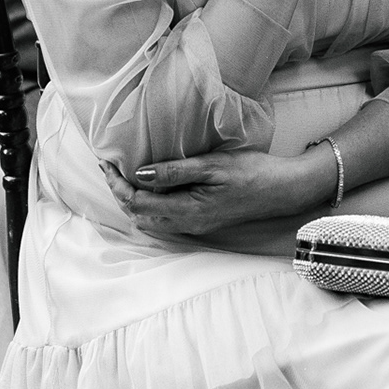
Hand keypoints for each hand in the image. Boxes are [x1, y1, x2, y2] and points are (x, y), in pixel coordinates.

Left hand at [106, 151, 317, 238]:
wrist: (282, 190)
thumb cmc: (250, 173)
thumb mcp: (211, 165)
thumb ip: (174, 171)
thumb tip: (139, 173)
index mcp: (186, 210)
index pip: (136, 202)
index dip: (116, 184)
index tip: (106, 162)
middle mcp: (186, 224)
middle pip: (137, 214)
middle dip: (119, 192)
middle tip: (110, 166)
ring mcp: (194, 226)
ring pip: (149, 219)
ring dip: (131, 200)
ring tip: (123, 174)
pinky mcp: (200, 222)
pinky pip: (163, 219)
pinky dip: (147, 204)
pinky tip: (149, 185)